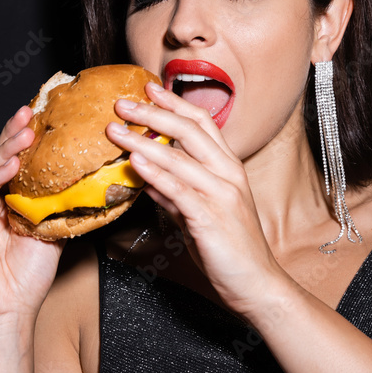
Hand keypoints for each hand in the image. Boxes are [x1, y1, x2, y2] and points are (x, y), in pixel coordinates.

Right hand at [0, 106, 65, 324]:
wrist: (8, 309)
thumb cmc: (31, 277)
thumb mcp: (56, 233)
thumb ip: (63, 207)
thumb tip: (94, 183)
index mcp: (15, 200)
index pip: (23, 162)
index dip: (32, 139)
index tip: (46, 115)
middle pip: (4, 157)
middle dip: (17, 132)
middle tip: (31, 110)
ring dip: (9, 147)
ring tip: (25, 131)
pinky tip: (12, 162)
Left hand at [106, 82, 282, 317]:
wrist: (256, 283)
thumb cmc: (231, 250)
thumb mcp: (199, 214)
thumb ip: (176, 193)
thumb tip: (147, 177)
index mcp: (229, 168)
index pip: (202, 123)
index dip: (174, 103)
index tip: (149, 88)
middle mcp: (227, 174)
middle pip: (189, 130)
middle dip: (152, 113)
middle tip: (122, 102)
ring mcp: (221, 194)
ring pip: (179, 156)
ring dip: (143, 139)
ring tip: (115, 129)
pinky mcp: (210, 217)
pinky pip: (178, 189)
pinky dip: (155, 173)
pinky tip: (135, 161)